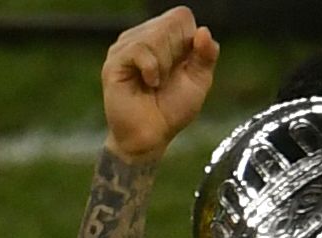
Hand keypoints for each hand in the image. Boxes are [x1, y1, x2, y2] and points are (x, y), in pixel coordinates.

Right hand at [101, 7, 218, 163]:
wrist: (150, 137)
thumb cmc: (171, 110)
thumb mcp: (198, 82)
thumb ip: (206, 56)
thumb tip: (204, 31)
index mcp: (164, 37)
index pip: (181, 17)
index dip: (189, 40)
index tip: (183, 66)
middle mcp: (143, 36)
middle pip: (170, 24)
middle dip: (177, 55)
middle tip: (167, 79)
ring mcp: (126, 46)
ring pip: (155, 35)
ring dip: (164, 65)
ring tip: (156, 84)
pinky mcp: (115, 59)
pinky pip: (139, 49)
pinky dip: (151, 69)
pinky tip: (150, 83)